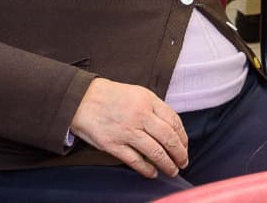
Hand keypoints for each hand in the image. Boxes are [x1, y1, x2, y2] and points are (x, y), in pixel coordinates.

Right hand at [70, 78, 187, 178]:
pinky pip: (135, 161)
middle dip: (179, 153)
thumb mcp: (137, 93)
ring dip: (167, 164)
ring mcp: (126, 131)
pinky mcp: (113, 145)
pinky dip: (147, 170)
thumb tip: (171, 130)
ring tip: (172, 170)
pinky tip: (152, 173)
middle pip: (168, 138)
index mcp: (148, 100)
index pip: (174, 121)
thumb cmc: (111, 96)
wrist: (82, 99)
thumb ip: (154, 108)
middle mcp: (140, 115)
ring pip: (155, 152)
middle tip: (183, 162)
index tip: (184, 146)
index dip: (183, 137)